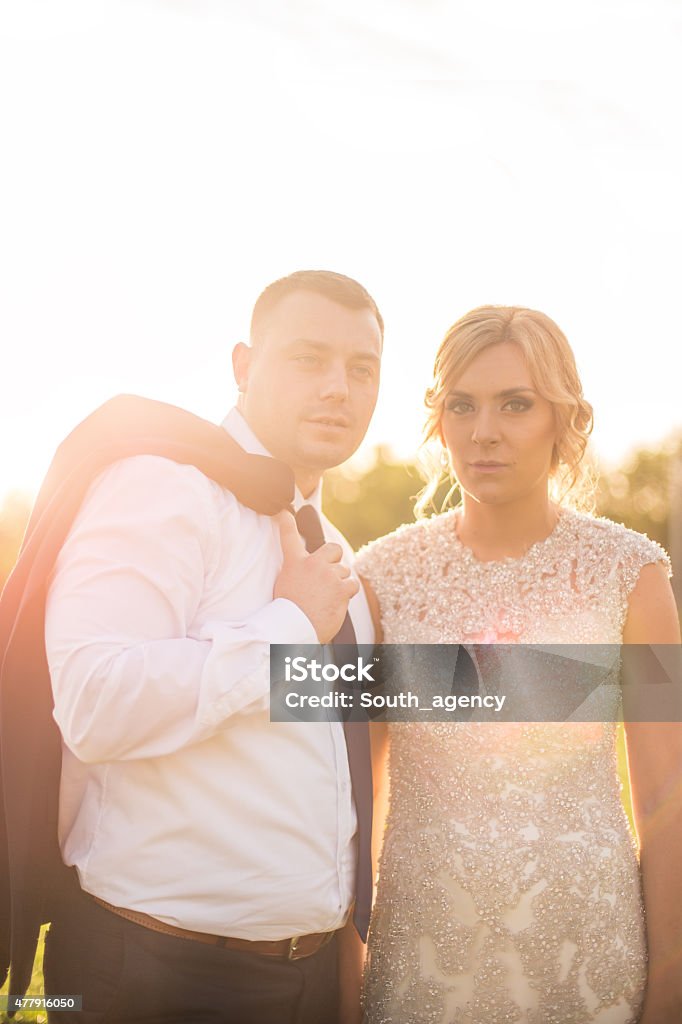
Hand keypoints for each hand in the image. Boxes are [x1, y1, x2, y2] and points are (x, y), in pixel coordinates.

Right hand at [274, 511, 358, 643]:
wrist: (295, 629)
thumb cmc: (288, 611)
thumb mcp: (285, 584)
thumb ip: (297, 571)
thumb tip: (305, 569)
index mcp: (294, 563)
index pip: (289, 537)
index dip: (287, 522)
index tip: (285, 512)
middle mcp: (313, 564)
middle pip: (333, 549)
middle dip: (335, 559)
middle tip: (329, 574)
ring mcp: (329, 575)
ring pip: (344, 571)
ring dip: (339, 582)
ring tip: (327, 598)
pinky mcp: (342, 588)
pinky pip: (352, 584)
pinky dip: (348, 593)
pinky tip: (337, 602)